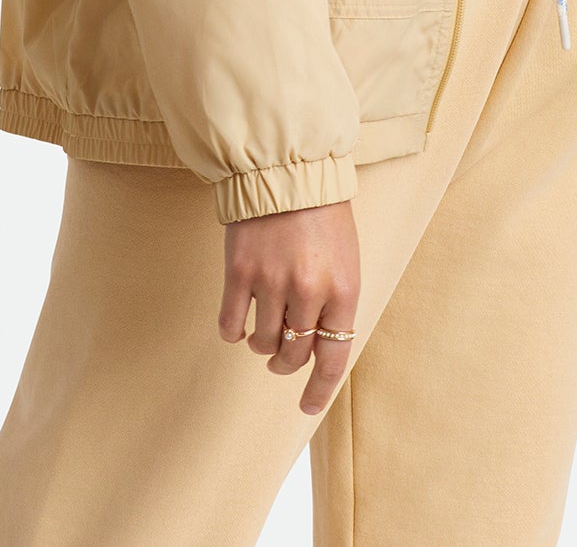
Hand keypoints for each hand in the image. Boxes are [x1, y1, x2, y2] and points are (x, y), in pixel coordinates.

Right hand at [218, 199, 360, 414]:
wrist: (287, 169)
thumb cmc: (322, 214)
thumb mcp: (345, 258)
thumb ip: (335, 302)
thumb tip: (316, 347)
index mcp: (343, 288)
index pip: (333, 357)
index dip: (319, 390)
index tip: (307, 406)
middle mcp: (309, 290)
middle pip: (294, 354)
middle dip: (287, 362)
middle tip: (282, 354)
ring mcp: (272, 282)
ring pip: (262, 345)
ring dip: (262, 345)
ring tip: (264, 326)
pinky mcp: (239, 273)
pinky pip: (231, 327)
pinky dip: (234, 332)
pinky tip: (239, 321)